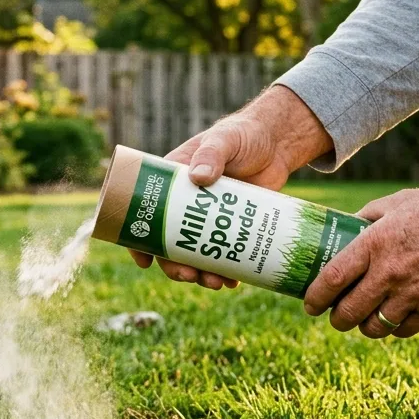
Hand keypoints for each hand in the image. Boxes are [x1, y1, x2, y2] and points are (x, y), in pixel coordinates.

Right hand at [129, 85, 333, 289]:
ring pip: (197, 254)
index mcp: (175, 182)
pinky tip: (232, 281)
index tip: (143, 260)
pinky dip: (226, 271)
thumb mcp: (224, 139)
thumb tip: (198, 177)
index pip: (149, 213)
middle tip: (189, 275)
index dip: (140, 239)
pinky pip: (224, 254)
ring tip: (214, 283)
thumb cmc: (244, 135)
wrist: (278, 144)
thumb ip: (212, 153)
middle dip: (175, 265)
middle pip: (171, 243)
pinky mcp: (234, 226)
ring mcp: (212, 218)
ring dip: (201, 273)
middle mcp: (189, 204)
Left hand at [304, 176, 418, 337]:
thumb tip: (345, 228)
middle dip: (336, 319)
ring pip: (374, 328)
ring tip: (362, 318)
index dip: (315, 297)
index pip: (332, 280)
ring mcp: (413, 294)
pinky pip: (402, 330)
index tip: (309, 304)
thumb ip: (366, 218)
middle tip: (334, 315)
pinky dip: (392, 328)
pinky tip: (390, 318)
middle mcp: (390, 273)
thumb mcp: (395, 203)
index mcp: (375, 244)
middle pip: (348, 312)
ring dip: (363, 326)